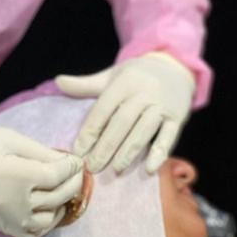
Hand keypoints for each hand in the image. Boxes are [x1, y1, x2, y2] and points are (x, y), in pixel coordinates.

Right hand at [0, 124, 83, 236]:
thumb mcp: (8, 138)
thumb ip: (40, 151)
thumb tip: (67, 162)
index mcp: (18, 176)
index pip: (59, 175)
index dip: (73, 166)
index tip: (77, 160)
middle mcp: (16, 203)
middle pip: (59, 196)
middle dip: (73, 182)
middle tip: (76, 171)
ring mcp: (9, 220)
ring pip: (51, 219)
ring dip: (62, 204)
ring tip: (62, 189)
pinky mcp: (1, 228)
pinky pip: (33, 234)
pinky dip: (46, 224)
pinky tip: (47, 208)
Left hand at [55, 52, 194, 173]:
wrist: (175, 67)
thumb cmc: (137, 76)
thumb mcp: (112, 75)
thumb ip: (86, 84)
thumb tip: (58, 82)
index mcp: (125, 82)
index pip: (103, 109)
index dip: (90, 131)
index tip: (77, 151)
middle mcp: (144, 92)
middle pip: (122, 122)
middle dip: (106, 147)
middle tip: (92, 167)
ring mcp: (162, 105)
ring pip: (143, 131)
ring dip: (128, 152)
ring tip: (115, 169)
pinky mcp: (178, 117)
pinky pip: (169, 136)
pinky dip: (159, 153)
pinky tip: (149, 169)